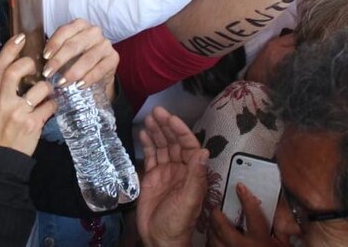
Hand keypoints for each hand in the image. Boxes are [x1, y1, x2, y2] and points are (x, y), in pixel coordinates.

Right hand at [0, 34, 56, 155]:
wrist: (1, 157)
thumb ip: (3, 88)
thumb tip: (20, 68)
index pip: (0, 64)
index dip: (11, 48)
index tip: (21, 37)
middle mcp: (3, 100)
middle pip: (17, 70)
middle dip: (31, 65)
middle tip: (37, 69)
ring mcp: (17, 112)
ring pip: (40, 88)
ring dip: (48, 90)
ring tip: (46, 96)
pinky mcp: (31, 123)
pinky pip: (50, 106)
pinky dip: (52, 106)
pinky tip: (48, 110)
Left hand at [41, 19, 118, 98]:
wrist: (98, 71)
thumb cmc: (76, 59)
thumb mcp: (65, 51)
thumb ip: (54, 52)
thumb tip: (36, 60)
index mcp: (79, 25)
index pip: (64, 31)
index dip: (53, 44)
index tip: (44, 57)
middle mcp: (94, 31)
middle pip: (74, 45)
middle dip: (59, 61)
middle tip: (48, 74)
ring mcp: (105, 44)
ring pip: (87, 58)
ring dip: (72, 72)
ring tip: (61, 83)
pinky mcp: (114, 58)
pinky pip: (100, 68)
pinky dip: (88, 78)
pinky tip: (79, 85)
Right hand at [137, 106, 207, 246]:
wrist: (159, 239)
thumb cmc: (178, 223)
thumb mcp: (189, 199)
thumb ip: (196, 176)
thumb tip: (204, 152)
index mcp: (192, 173)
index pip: (188, 145)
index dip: (180, 130)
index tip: (170, 118)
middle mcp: (180, 169)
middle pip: (174, 142)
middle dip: (166, 126)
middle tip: (156, 112)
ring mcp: (166, 172)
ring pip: (162, 146)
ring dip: (156, 132)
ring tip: (148, 118)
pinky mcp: (152, 177)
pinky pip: (151, 156)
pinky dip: (147, 144)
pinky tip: (143, 133)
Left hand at [208, 184, 283, 246]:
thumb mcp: (282, 244)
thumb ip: (279, 228)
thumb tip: (275, 208)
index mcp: (260, 240)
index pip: (252, 215)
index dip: (246, 199)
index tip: (240, 187)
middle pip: (222, 226)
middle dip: (217, 214)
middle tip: (217, 208)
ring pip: (214, 239)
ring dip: (213, 230)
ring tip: (214, 223)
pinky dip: (212, 242)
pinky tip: (215, 239)